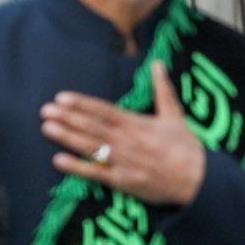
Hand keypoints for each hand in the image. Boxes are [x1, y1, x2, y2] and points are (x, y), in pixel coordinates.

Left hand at [42, 68, 206, 206]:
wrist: (199, 179)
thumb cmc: (185, 146)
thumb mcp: (175, 114)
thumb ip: (162, 89)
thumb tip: (157, 63)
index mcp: (137, 123)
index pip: (104, 110)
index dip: (82, 104)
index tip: (62, 97)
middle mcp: (127, 140)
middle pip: (92, 126)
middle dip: (68, 118)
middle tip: (45, 110)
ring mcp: (123, 160)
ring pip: (90, 147)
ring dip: (67, 137)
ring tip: (47, 128)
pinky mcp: (122, 180)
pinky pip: (96, 173)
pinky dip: (77, 167)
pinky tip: (58, 160)